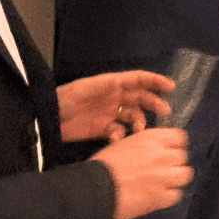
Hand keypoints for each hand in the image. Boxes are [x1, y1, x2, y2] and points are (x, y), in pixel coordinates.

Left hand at [57, 70, 174, 142]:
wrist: (48, 118)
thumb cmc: (64, 98)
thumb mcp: (84, 88)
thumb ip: (103, 85)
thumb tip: (119, 80)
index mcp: (112, 84)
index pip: (139, 79)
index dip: (155, 81)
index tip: (170, 86)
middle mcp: (114, 97)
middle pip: (141, 98)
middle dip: (154, 103)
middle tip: (164, 111)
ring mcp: (110, 113)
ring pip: (133, 116)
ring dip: (139, 122)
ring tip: (138, 130)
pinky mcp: (103, 129)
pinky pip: (120, 132)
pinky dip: (122, 136)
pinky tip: (118, 139)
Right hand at [93, 128, 191, 218]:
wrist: (94, 189)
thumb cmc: (103, 167)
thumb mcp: (123, 145)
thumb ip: (143, 146)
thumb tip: (152, 151)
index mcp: (150, 139)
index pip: (179, 137)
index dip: (175, 144)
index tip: (171, 150)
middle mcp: (161, 155)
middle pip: (182, 156)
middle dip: (174, 162)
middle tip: (164, 169)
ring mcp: (163, 176)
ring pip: (185, 174)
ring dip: (176, 178)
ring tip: (166, 182)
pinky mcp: (160, 197)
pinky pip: (176, 195)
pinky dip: (170, 196)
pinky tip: (160, 195)